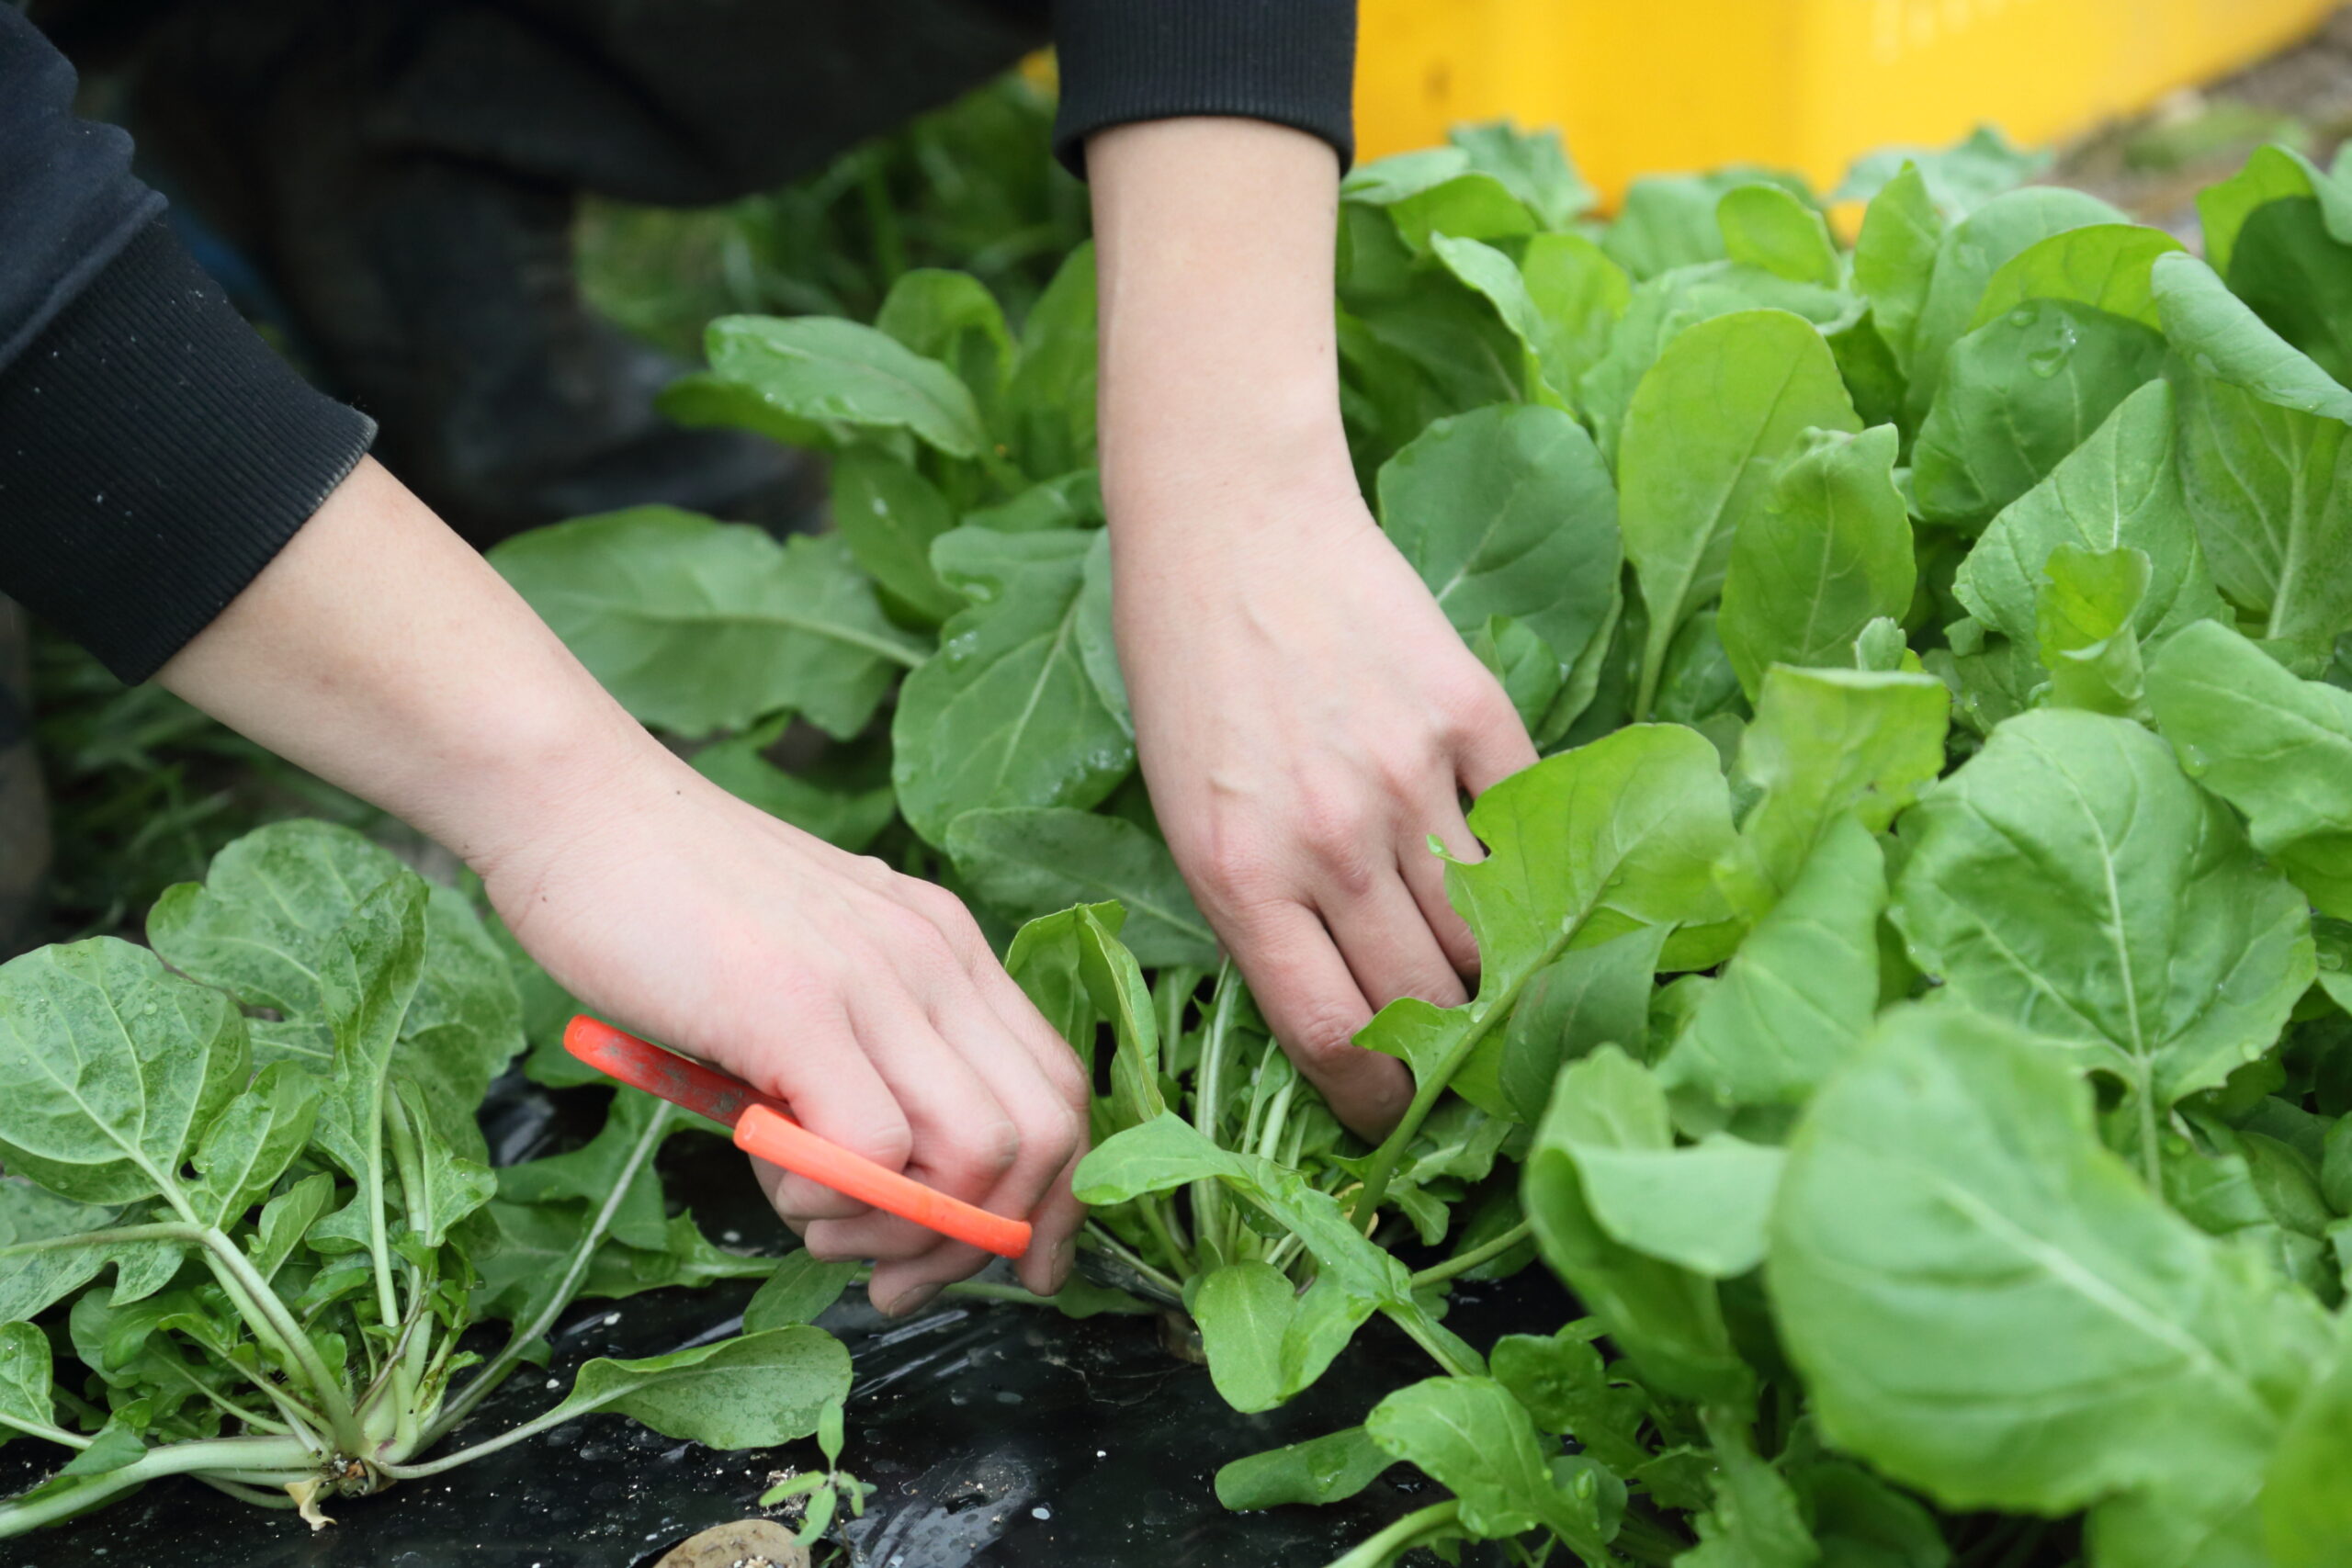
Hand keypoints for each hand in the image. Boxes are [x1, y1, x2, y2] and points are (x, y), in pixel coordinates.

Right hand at [482, 761, 1090, 1312]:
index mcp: (949, 948)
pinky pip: (877, 1149)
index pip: (1063, 1089)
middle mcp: (938, 957)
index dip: (1052, 1199)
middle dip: (984, 1241)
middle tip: (890, 1276)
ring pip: (982, 1153)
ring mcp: (875, 977)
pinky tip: (772, 1174)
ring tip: (817, 1220)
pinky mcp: (798, 1006)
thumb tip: (881, 1188)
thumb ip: (856, 1058)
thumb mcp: (804, 977)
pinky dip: (834, 1198)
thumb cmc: (668, 903)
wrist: (577, 807)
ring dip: (906, 1229)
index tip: (1012, 1268)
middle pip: (1047, 1135)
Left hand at [1112, 474, 1534, 1136]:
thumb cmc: (1185, 676)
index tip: (1396, 1120)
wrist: (1231, 526)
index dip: (1378, 1102)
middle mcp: (1329, 838)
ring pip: (1490, 924)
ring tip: (1498, 975)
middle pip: (1425, 997)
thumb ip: (1259, 912)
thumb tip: (1348, 1007)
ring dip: (1499, 964)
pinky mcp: (1470, 712)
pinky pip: (1524, 821)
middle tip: (1462, 1060)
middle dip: (1449, 1049)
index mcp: (1239, 876)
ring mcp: (1409, 774)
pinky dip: (1527, 858)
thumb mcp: (1183, 816)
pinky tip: (1518, 868)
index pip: (1333, 1036)